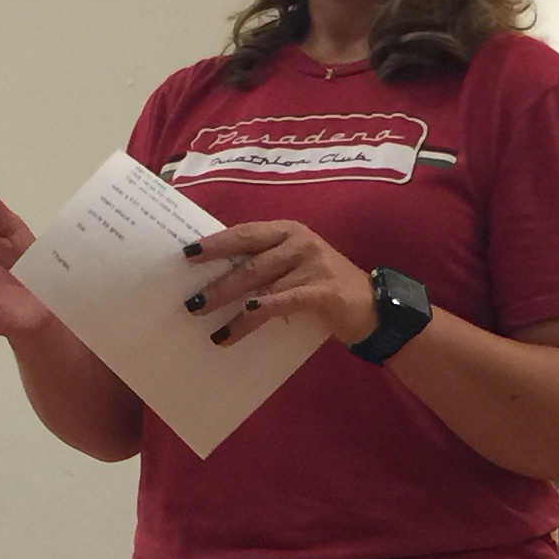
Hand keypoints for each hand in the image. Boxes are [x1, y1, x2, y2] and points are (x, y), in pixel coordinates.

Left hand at [181, 220, 380, 350]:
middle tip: (192, 303)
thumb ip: (265, 266)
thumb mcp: (294, 267)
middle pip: (249, 261)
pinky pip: (283, 302)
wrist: (371, 307)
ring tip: (211, 327)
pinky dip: (260, 312)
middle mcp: (299, 242)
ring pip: (262, 285)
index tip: (187, 254)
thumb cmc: (324, 287)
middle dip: (218, 283)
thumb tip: (218, 280)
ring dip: (234, 309)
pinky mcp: (323, 291)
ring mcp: (312, 264)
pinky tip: (242, 322)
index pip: (245, 233)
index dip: (216, 244)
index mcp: (287, 231)